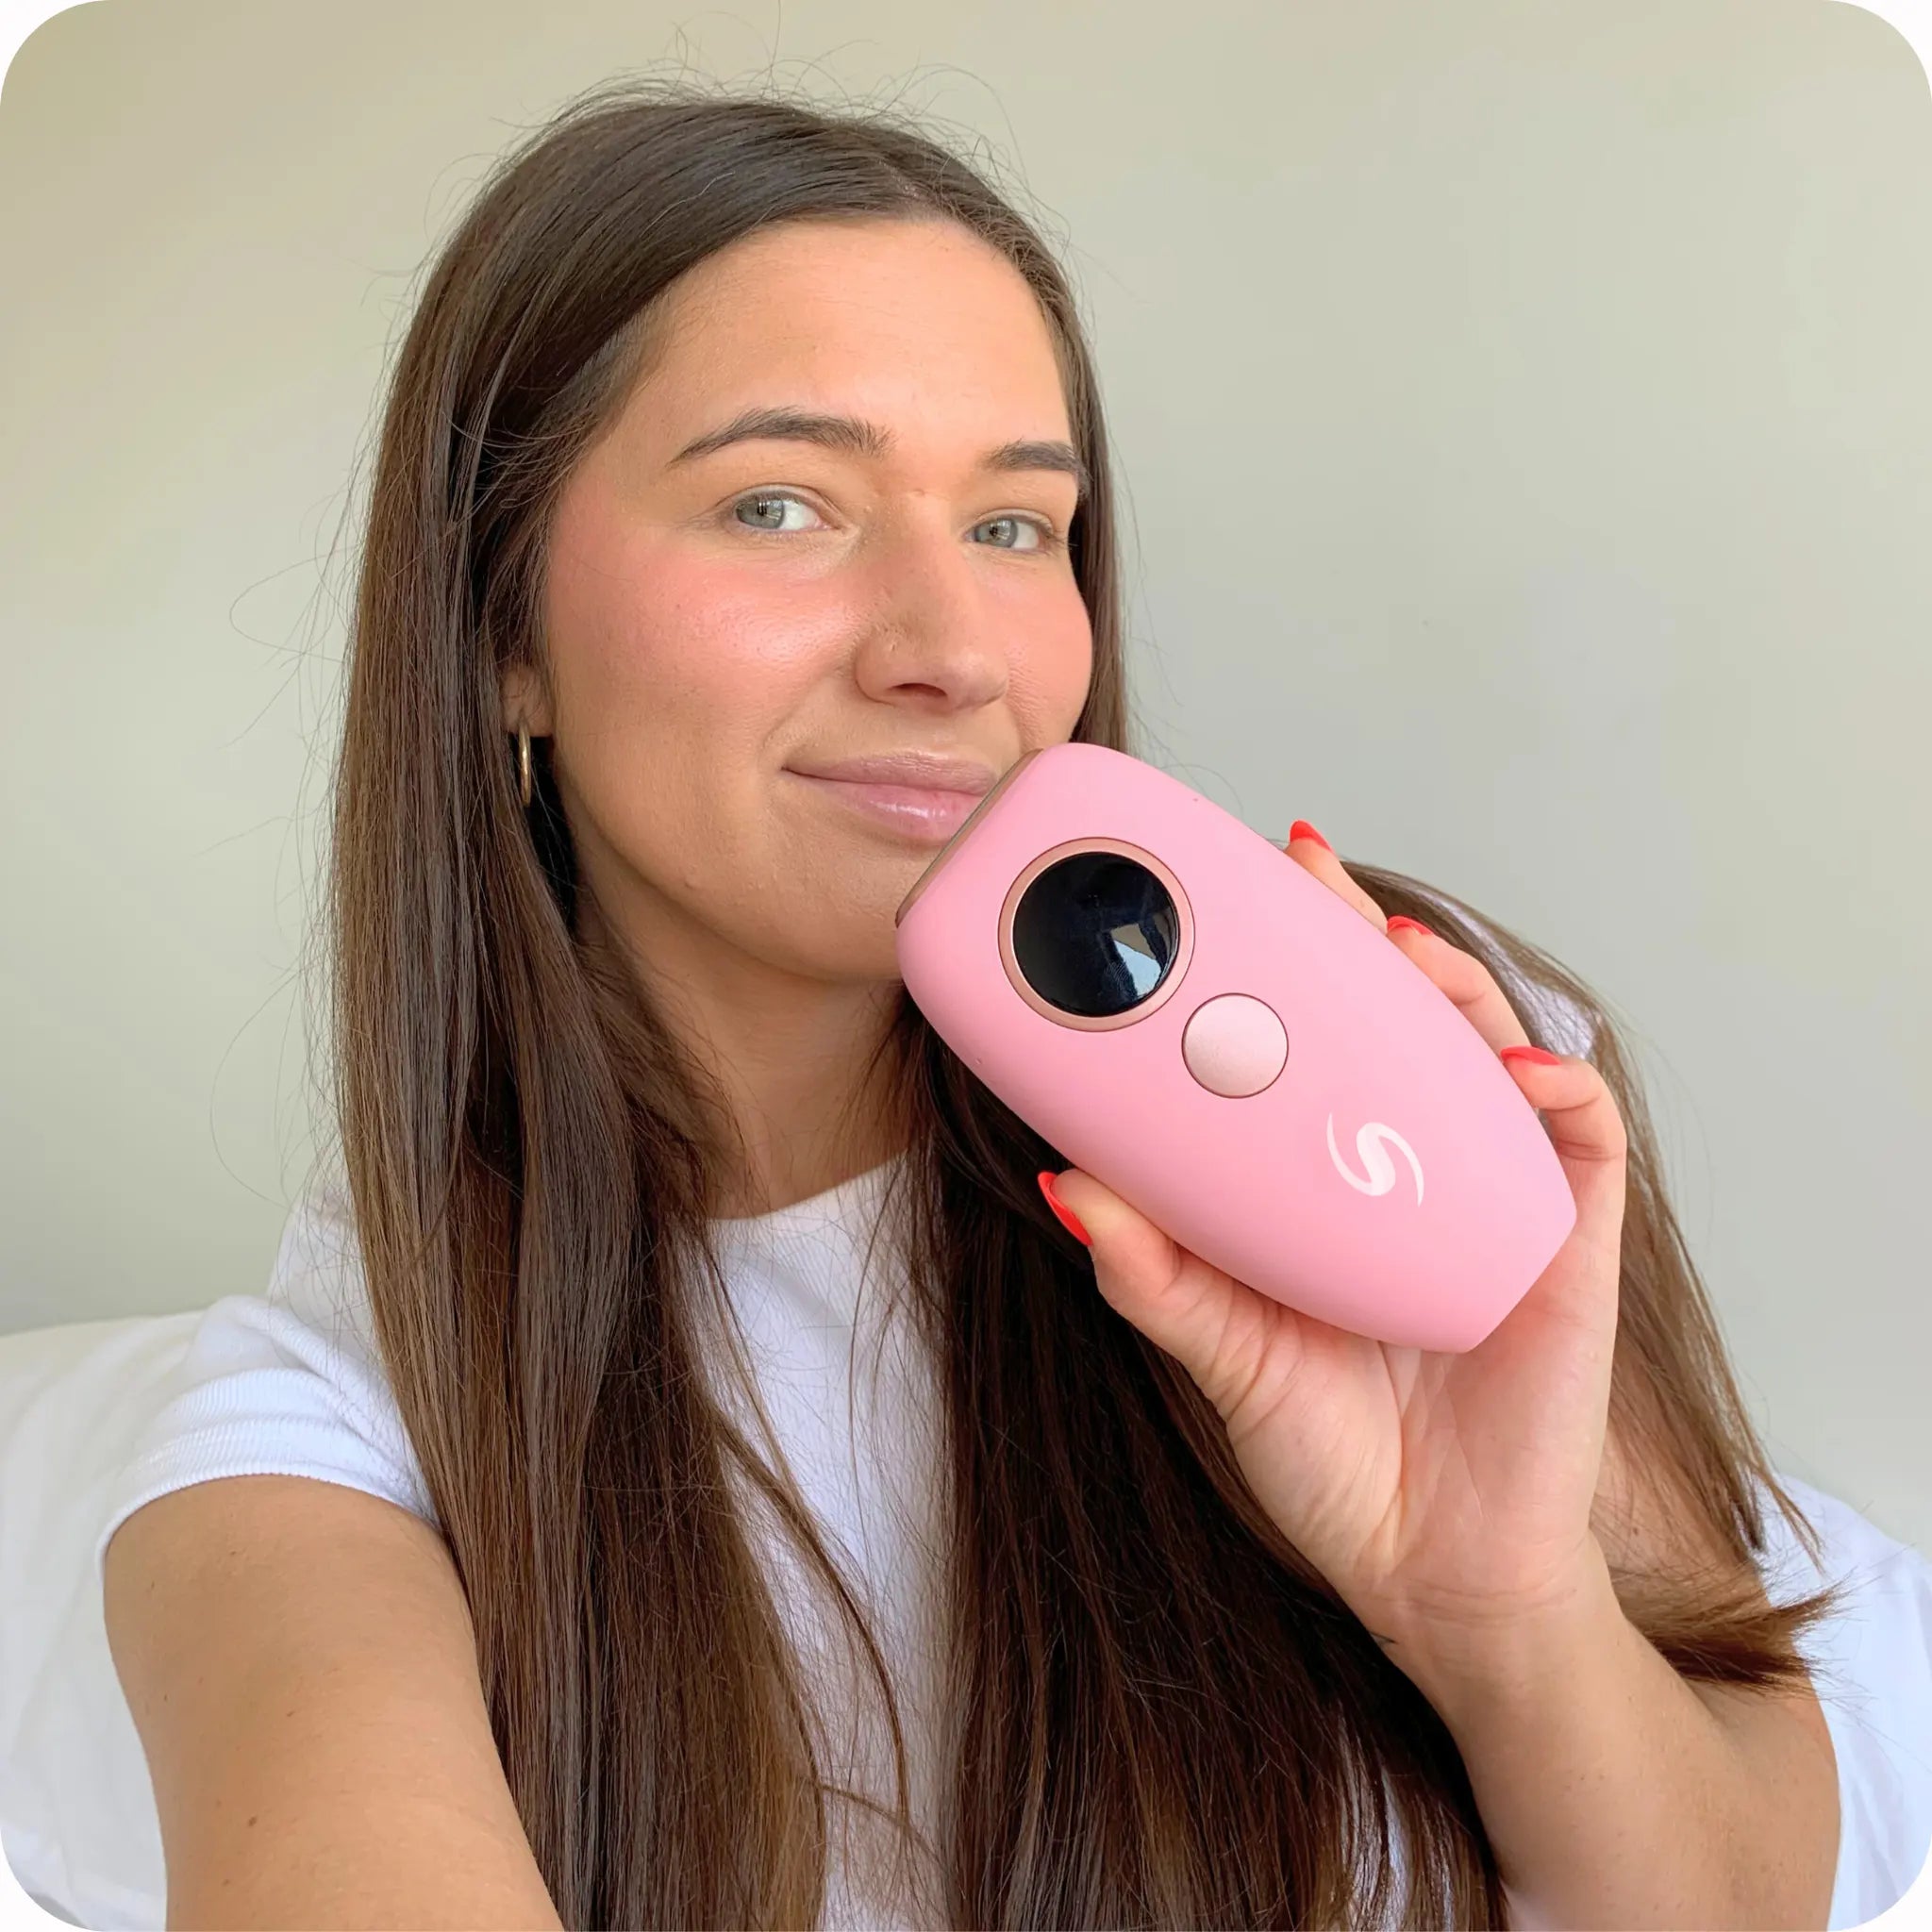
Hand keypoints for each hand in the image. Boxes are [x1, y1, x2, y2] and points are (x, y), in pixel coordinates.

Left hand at [1039, 821, 1628, 1692]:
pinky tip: (1509, 1062)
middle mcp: (1413, 1172)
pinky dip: (1554, 1086)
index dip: (1265, 970)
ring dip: (1448, 982)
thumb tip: (1064, 1185)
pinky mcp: (1566, 1242)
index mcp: (1327, 1186)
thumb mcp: (1223, 1353)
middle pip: (1391, 1023)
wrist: (1434, 1573)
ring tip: (1392, 941)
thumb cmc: (1333, 1459)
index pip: (1301, 1050)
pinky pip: (1582, 1138)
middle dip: (1350, 933)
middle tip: (1296, 865)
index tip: (1205, 901)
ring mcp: (1495, 1197)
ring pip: (1485, 1051)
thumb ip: (1152, 1274)